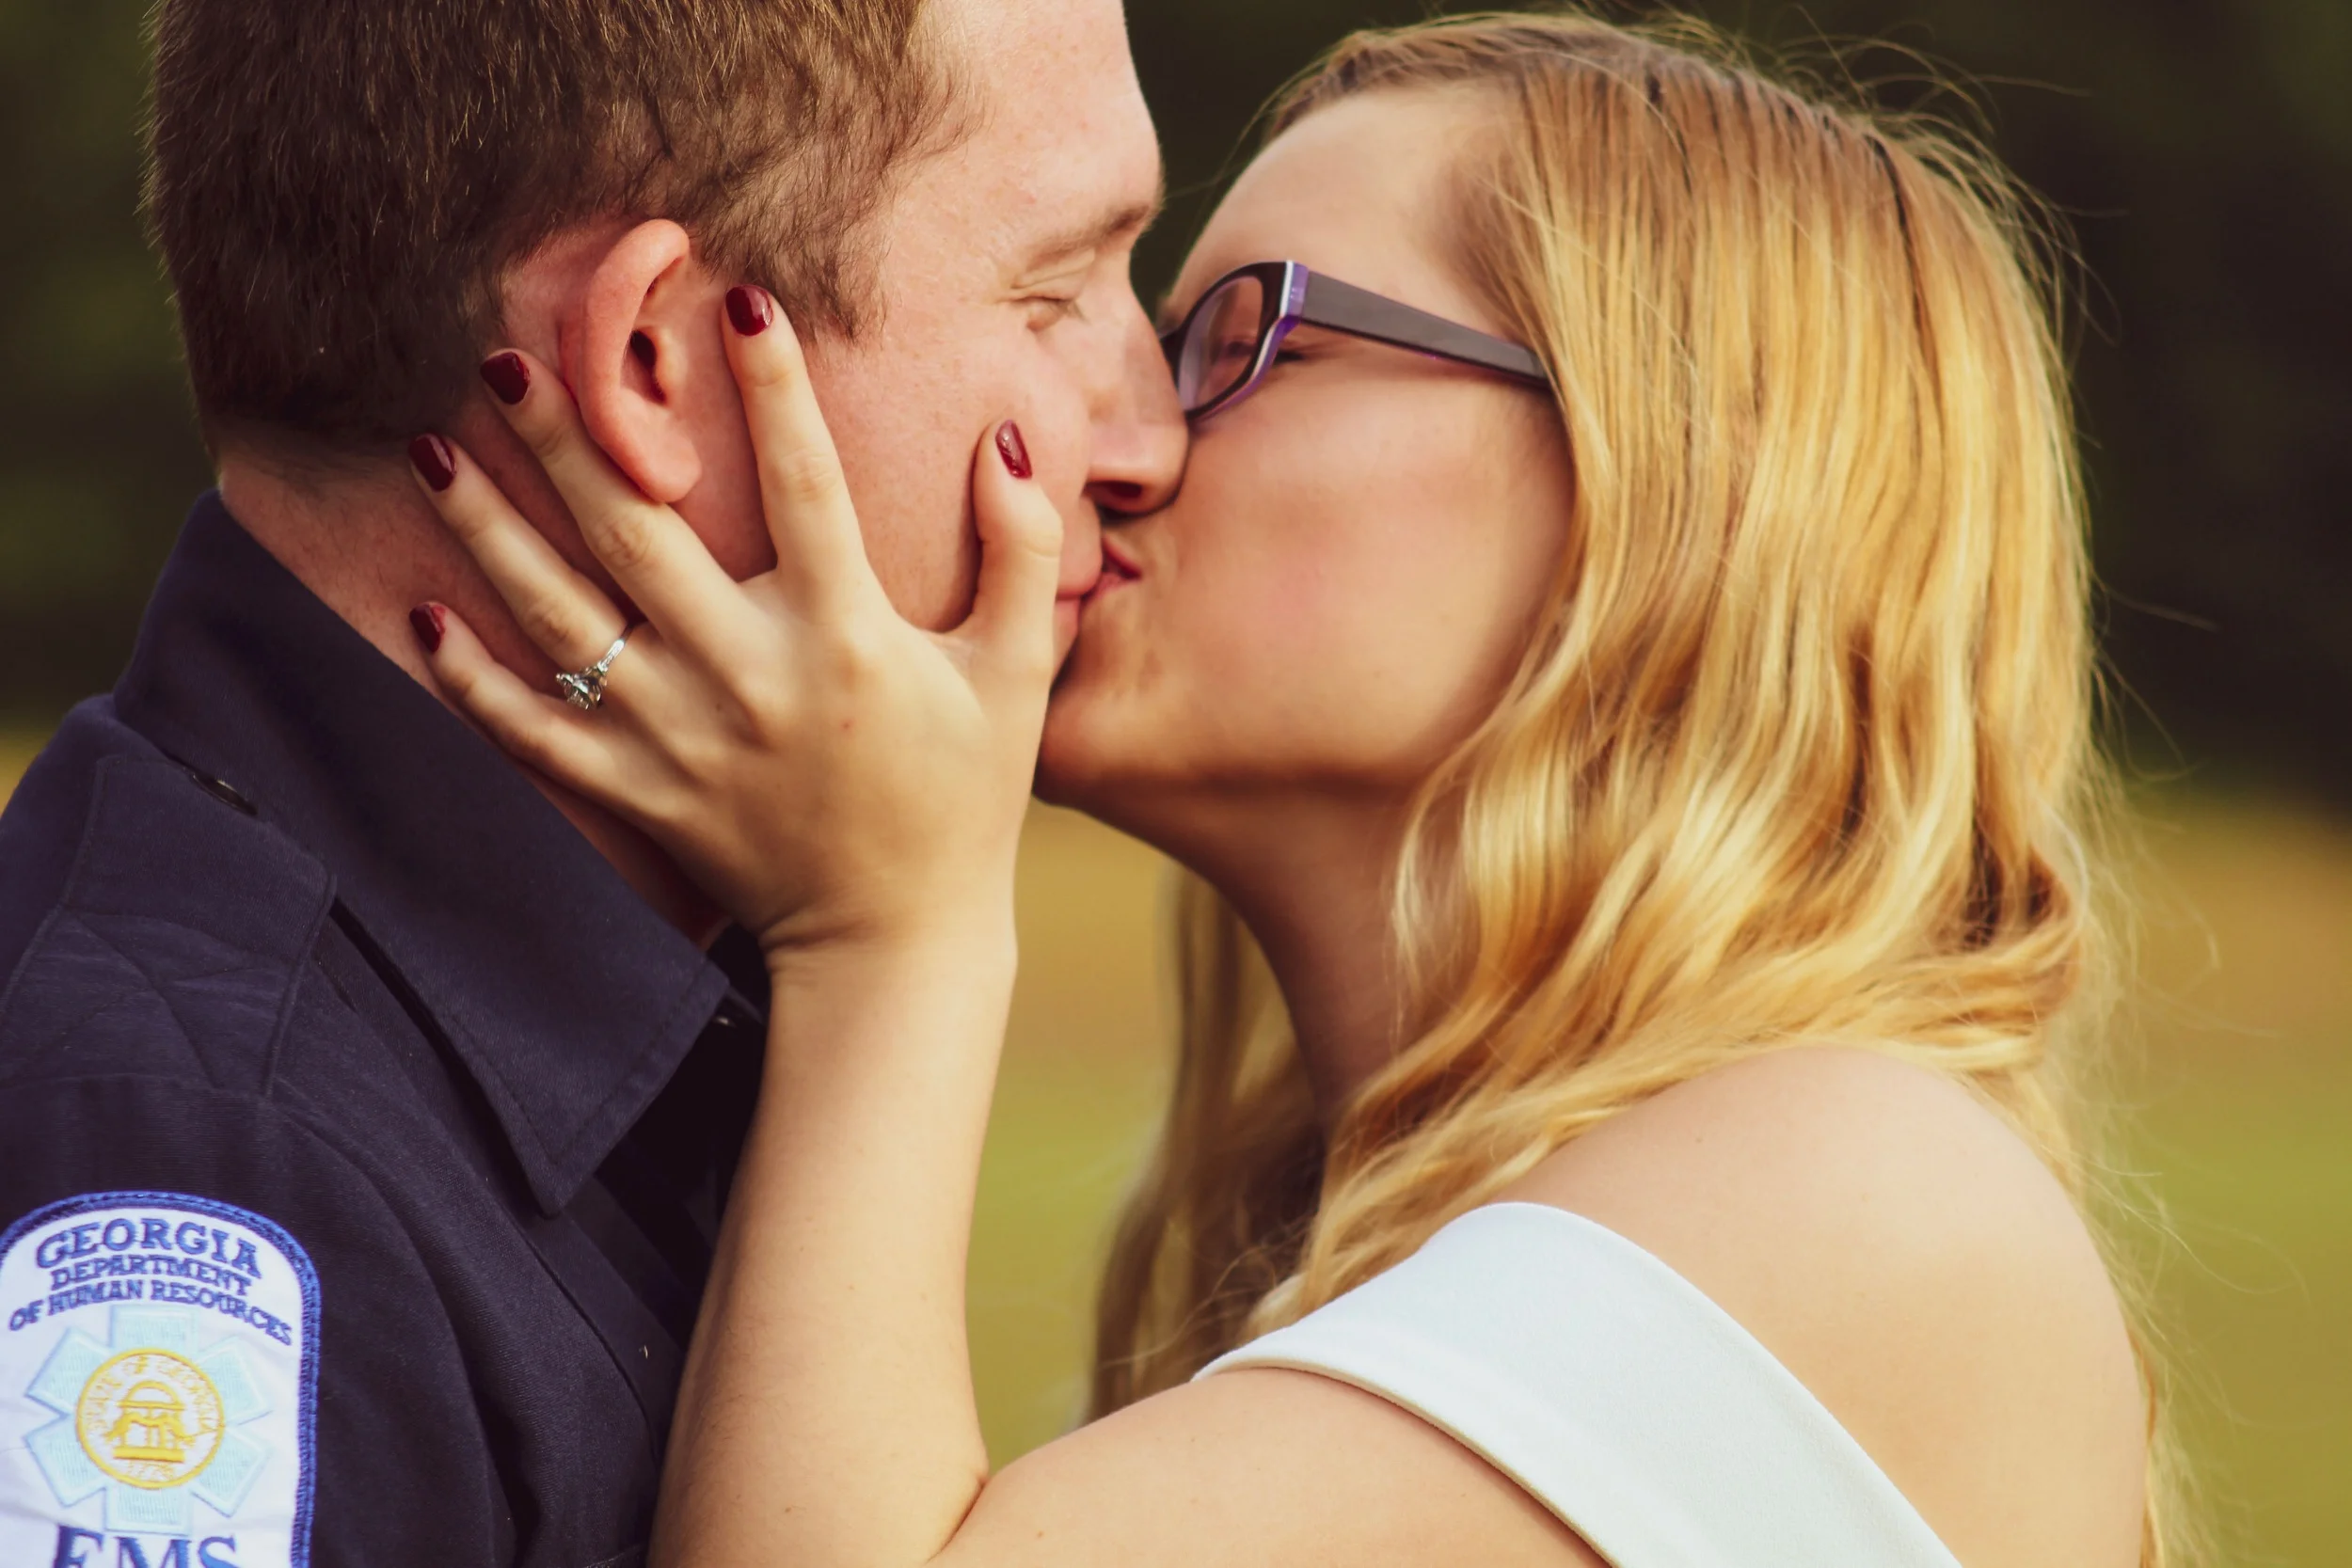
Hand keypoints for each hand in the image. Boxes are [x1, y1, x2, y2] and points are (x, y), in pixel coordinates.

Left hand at [406, 288, 1063, 960]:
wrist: (897, 941)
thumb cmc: (963, 797)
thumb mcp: (1015, 672)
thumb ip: (1022, 551)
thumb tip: (1004, 437)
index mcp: (847, 636)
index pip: (805, 484)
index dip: (773, 386)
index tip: (736, 295)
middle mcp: (751, 676)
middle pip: (638, 533)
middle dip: (570, 435)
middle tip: (507, 354)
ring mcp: (682, 739)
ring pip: (562, 618)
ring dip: (488, 530)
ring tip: (429, 451)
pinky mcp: (640, 793)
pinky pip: (536, 733)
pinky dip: (473, 682)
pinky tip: (426, 618)